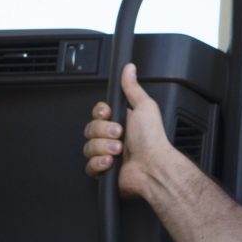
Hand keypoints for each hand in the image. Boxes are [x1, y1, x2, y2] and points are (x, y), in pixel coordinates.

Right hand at [81, 63, 184, 204]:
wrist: (153, 167)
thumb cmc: (152, 140)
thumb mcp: (144, 106)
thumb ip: (132, 88)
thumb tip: (129, 69)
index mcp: (121, 122)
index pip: (97, 114)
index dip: (100, 114)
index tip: (108, 114)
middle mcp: (112, 138)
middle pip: (90, 129)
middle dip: (104, 132)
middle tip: (119, 134)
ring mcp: (107, 155)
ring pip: (88, 148)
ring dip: (104, 148)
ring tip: (119, 150)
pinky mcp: (104, 172)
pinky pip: (89, 166)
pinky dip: (99, 163)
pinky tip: (111, 162)